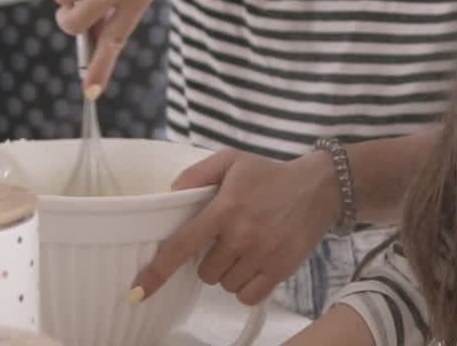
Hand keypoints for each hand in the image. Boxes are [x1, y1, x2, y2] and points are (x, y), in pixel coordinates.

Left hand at [132, 148, 337, 305]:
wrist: (319, 187)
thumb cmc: (269, 174)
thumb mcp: (231, 161)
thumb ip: (195, 174)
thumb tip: (167, 195)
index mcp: (225, 208)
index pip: (182, 245)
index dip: (156, 272)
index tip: (137, 292)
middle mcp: (243, 235)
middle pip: (204, 272)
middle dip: (210, 259)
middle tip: (227, 239)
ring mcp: (263, 255)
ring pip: (225, 285)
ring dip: (228, 272)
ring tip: (245, 248)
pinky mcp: (281, 270)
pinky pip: (247, 296)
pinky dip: (245, 287)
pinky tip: (254, 265)